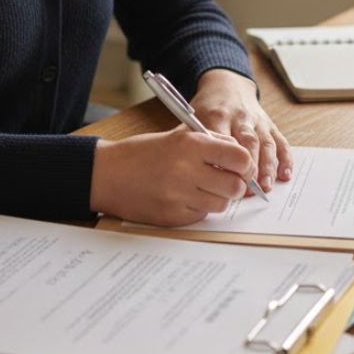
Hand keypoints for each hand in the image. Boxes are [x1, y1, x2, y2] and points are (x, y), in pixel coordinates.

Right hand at [90, 126, 254, 225]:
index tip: (243, 167)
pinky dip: (199, 208)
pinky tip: (185, 197)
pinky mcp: (172, 216)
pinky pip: (201, 216)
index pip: (239, 158)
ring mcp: (178, 196)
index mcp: (190, 145)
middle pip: (235, 186)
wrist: (107, 174)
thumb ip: (210, 144)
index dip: (246, 164)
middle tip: (228, 181)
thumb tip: (240, 156)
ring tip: (204, 188)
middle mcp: (186, 170)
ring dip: (218, 198)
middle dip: (236, 185)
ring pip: (221, 204)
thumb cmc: (142, 153)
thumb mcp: (177, 137)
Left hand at [191, 69, 293, 195]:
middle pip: (248, 143)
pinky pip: (280, 141)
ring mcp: (257, 120)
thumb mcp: (195, 119)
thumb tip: (200, 176)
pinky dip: (285, 158)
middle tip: (249, 191)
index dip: (226, 164)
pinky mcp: (269, 123)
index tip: (224, 184)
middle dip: (250, 168)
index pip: (224, 142)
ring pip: (265, 143)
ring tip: (266, 187)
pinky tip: (285, 174)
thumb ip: (197, 143)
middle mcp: (240, 117)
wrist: (226, 84)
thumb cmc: (208, 108)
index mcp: (218, 116)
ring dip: (268, 166)